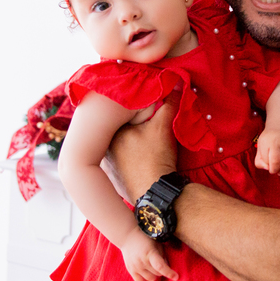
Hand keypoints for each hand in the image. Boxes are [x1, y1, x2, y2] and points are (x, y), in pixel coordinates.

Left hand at [104, 88, 179, 202]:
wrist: (156, 195)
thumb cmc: (155, 160)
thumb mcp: (163, 127)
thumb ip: (169, 104)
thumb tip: (177, 85)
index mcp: (108, 133)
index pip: (122, 115)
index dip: (139, 112)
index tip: (150, 114)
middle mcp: (102, 150)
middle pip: (121, 131)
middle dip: (135, 128)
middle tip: (150, 130)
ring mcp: (107, 167)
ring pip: (121, 147)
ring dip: (133, 144)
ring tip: (150, 147)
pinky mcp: (115, 181)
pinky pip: (123, 162)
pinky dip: (132, 160)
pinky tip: (144, 162)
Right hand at [119, 233, 178, 280]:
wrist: (128, 236)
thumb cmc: (146, 239)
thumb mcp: (157, 244)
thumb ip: (162, 256)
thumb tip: (167, 268)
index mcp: (150, 253)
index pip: (160, 267)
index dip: (169, 273)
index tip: (176, 277)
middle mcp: (142, 261)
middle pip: (157, 274)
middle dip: (161, 270)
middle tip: (159, 262)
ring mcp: (135, 267)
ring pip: (150, 279)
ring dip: (154, 275)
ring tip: (153, 267)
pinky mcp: (130, 270)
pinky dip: (146, 279)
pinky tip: (147, 272)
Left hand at [255, 129, 279, 174]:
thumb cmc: (269, 140)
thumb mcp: (260, 147)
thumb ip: (259, 161)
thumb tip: (267, 169)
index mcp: (265, 141)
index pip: (265, 160)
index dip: (267, 166)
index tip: (268, 166)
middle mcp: (276, 141)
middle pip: (276, 162)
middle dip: (275, 171)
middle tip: (275, 172)